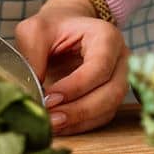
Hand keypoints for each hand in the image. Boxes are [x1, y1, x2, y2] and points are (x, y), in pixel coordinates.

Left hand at [14, 0, 128, 134]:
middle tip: (51, 119)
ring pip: (109, 108)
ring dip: (80, 121)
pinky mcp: (111, 96)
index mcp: (107, 37)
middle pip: (112, 92)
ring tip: (52, 125)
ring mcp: (120, 79)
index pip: (99, 67)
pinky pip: (102, 117)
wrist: (66, 27)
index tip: (50, 98)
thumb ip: (33, 55)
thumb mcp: (35, 31)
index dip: (76, 86)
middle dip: (80, 110)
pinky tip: (60, 126)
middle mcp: (121, 59)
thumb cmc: (53, 26)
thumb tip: (34, 90)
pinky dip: (81, 125)